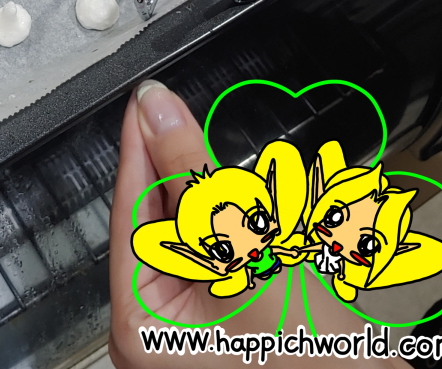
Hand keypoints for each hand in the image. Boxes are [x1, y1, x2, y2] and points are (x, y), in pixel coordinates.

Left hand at [108, 81, 407, 367]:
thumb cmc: (312, 356)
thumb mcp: (243, 248)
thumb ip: (193, 175)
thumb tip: (155, 111)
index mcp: (137, 321)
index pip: (129, 211)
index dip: (138, 148)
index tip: (144, 98)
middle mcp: (153, 324)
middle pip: (158, 217)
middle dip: (179, 168)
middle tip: (179, 110)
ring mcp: (187, 322)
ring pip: (190, 228)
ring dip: (212, 192)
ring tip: (225, 160)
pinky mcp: (221, 314)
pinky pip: (215, 249)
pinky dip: (233, 219)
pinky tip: (251, 200)